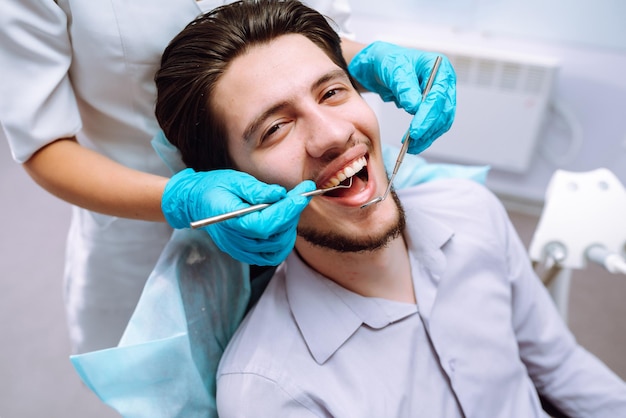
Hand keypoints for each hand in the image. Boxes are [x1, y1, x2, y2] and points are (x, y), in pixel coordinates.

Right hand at [162, 168, 315, 265]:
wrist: (194, 202)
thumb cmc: (213, 187)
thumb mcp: (234, 180)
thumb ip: (257, 190)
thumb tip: (280, 194)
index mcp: (231, 221)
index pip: (266, 223)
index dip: (288, 209)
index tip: (303, 193)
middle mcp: (236, 240)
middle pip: (275, 235)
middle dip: (291, 214)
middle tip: (298, 195)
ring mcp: (240, 250)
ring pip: (277, 247)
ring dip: (288, 227)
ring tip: (287, 207)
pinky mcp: (244, 253)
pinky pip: (270, 256)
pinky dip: (282, 243)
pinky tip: (282, 225)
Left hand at [348, 41, 455, 153]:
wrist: (380, 66)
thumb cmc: (388, 61)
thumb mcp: (393, 70)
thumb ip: (405, 87)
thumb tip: (415, 107)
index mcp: (440, 68)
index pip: (439, 96)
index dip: (428, 115)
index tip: (415, 131)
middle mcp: (444, 83)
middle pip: (444, 111)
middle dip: (429, 129)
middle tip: (412, 141)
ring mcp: (440, 96)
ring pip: (441, 122)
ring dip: (428, 136)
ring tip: (411, 146)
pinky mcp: (433, 108)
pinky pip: (434, 126)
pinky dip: (425, 136)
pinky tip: (413, 143)